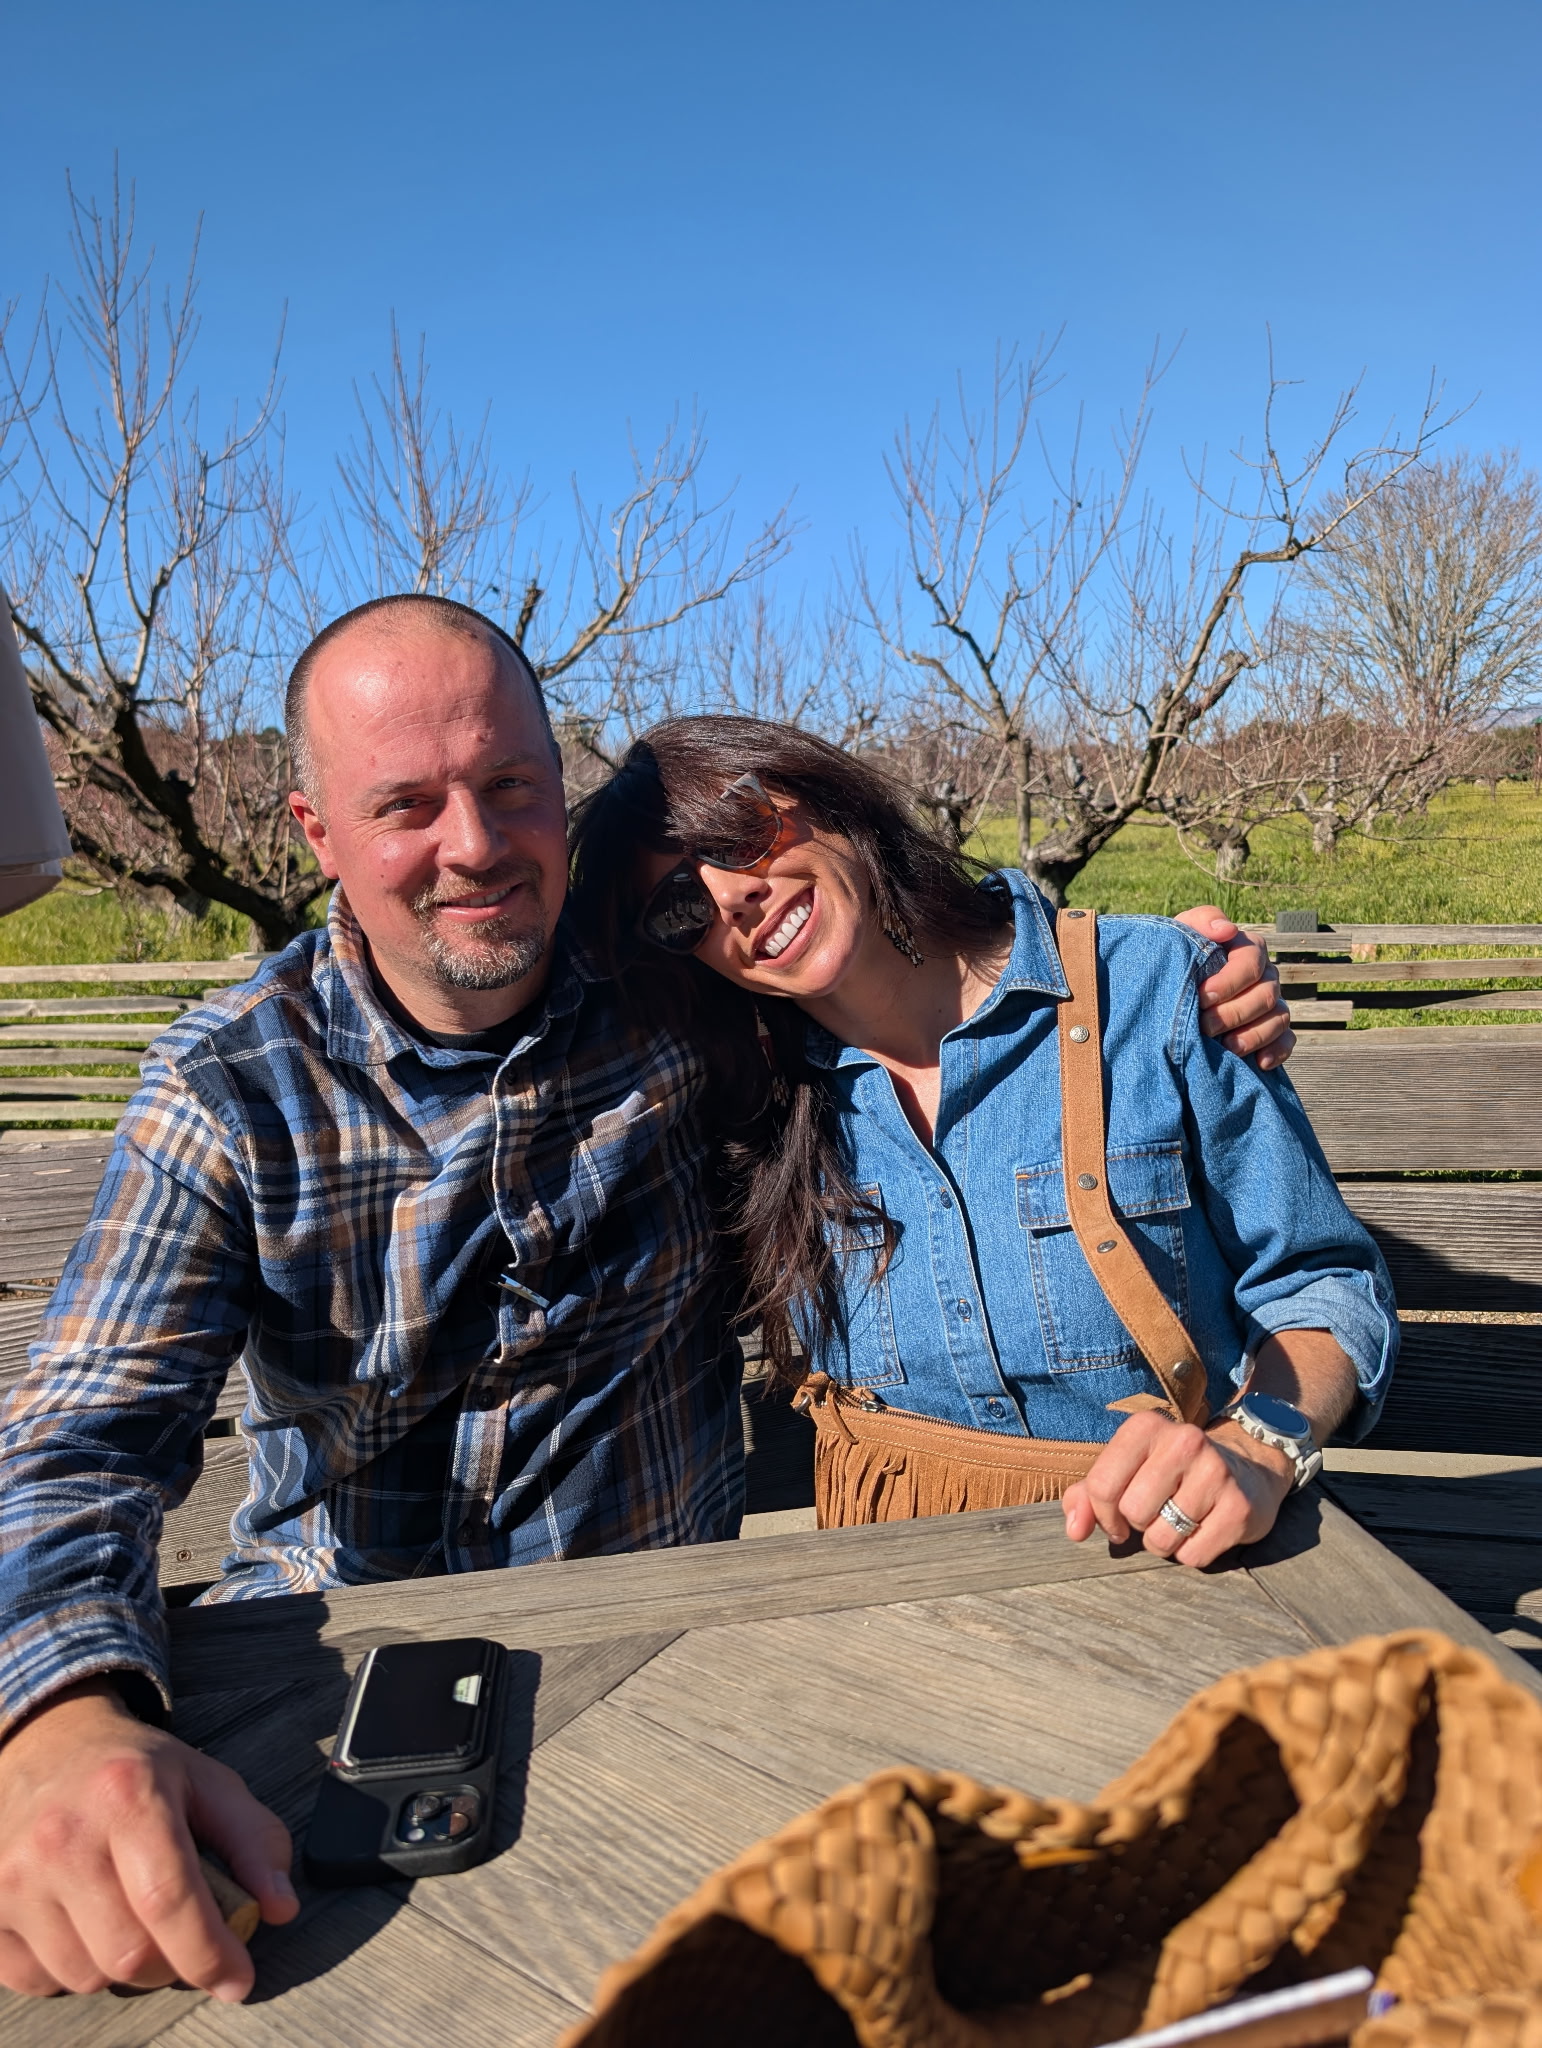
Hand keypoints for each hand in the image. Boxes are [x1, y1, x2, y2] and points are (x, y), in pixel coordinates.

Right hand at [0, 1677, 297, 1999]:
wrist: (46, 1746)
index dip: (211, 1954)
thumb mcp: (207, 1783)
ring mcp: (16, 1876)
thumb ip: (253, 1841)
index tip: (238, 1979)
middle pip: (128, 1952)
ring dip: (124, 1971)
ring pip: (85, 1975)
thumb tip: (281, 1907)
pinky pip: (37, 1981)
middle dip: (174, 1965)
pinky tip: (89, 1929)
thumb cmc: (134, 1770)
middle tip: (187, 1943)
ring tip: (136, 1925)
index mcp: (128, 1796)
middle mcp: (64, 1837)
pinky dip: (73, 1972)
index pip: (171, 1900)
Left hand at [1062, 1409, 1293, 1567]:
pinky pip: (1193, 1556)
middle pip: (1133, 1513)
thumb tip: (1075, 1530)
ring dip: (1164, 1542)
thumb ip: (1086, 1496)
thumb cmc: (1170, 1474)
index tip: (1117, 1519)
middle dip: (1139, 1524)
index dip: (1103, 1514)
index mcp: (1146, 1427)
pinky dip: (1192, 1553)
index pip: (1101, 1485)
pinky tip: (1205, 1529)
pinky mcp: (1240, 1506)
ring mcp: (1216, 1471)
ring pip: (1162, 1539)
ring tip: (1181, 1520)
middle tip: (1158, 1512)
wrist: (1246, 1470)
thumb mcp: (1125, 1471)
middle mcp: (1184, 1440)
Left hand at [1173, 906, 1294, 1069]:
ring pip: (1279, 1018)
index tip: (1203, 996)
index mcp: (1246, 949)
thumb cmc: (1176, 959)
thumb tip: (1227, 929)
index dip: (1230, 981)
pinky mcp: (1274, 1031)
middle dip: (1235, 1012)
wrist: (1167, 993)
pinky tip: (1257, 1063)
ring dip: (1253, 1035)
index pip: (1251, 962)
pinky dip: (1275, 1051)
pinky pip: (1287, 1040)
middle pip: (1266, 994)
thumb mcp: (1181, 934)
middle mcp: (1265, 975)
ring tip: (1226, 1047)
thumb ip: (1202, 921)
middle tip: (1205, 1027)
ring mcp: (1272, 1004)